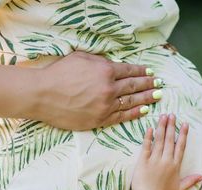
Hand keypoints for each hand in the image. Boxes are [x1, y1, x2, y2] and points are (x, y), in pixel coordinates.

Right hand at [37, 52, 161, 130]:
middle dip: (148, 85)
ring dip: (146, 99)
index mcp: (105, 70)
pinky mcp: (100, 120)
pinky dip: (134, 113)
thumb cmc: (58, 74)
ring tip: (156, 97)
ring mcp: (105, 106)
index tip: (150, 72)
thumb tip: (112, 65)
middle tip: (159, 85)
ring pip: (131, 102)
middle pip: (134, 86)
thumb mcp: (81, 58)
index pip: (129, 71)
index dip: (141, 72)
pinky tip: (143, 111)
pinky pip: (122, 117)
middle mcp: (109, 88)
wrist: (43, 95)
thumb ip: (100, 61)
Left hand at [132, 114, 201, 189]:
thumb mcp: (179, 188)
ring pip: (159, 140)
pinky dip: (148, 137)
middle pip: (170, 140)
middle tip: (172, 114)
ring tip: (163, 116)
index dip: (183, 134)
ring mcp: (154, 160)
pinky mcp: (143, 161)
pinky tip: (150, 128)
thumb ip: (190, 181)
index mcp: (175, 165)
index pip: (180, 146)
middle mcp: (166, 160)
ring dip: (162, 127)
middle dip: (171, 126)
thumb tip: (201, 176)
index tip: (185, 124)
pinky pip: (146, 146)